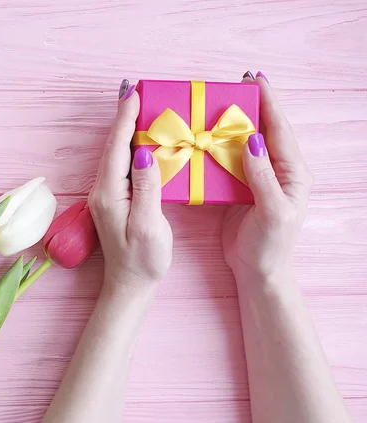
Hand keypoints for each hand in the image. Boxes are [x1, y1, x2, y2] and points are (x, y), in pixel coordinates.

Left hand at [88, 80, 172, 292]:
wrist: (130, 285)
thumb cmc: (143, 260)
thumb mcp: (149, 226)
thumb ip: (147, 188)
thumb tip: (144, 152)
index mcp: (110, 193)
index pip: (117, 147)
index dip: (125, 118)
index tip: (133, 93)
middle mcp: (102, 190)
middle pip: (113, 145)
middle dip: (124, 116)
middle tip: (138, 91)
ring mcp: (107, 194)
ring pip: (116, 153)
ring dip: (126, 129)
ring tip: (139, 106)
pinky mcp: (114, 199)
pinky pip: (120, 164)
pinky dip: (129, 146)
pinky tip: (139, 139)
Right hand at [223, 73, 312, 281]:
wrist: (257, 270)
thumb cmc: (271, 244)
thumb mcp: (273, 211)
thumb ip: (263, 176)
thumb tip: (253, 140)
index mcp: (292, 172)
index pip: (279, 130)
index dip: (268, 103)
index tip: (254, 79)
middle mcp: (275, 170)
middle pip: (261, 130)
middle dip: (248, 107)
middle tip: (230, 87)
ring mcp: (255, 178)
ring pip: (242, 143)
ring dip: (228, 126)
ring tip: (213, 107)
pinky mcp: (237, 188)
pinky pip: (226, 161)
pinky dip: (215, 148)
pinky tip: (203, 139)